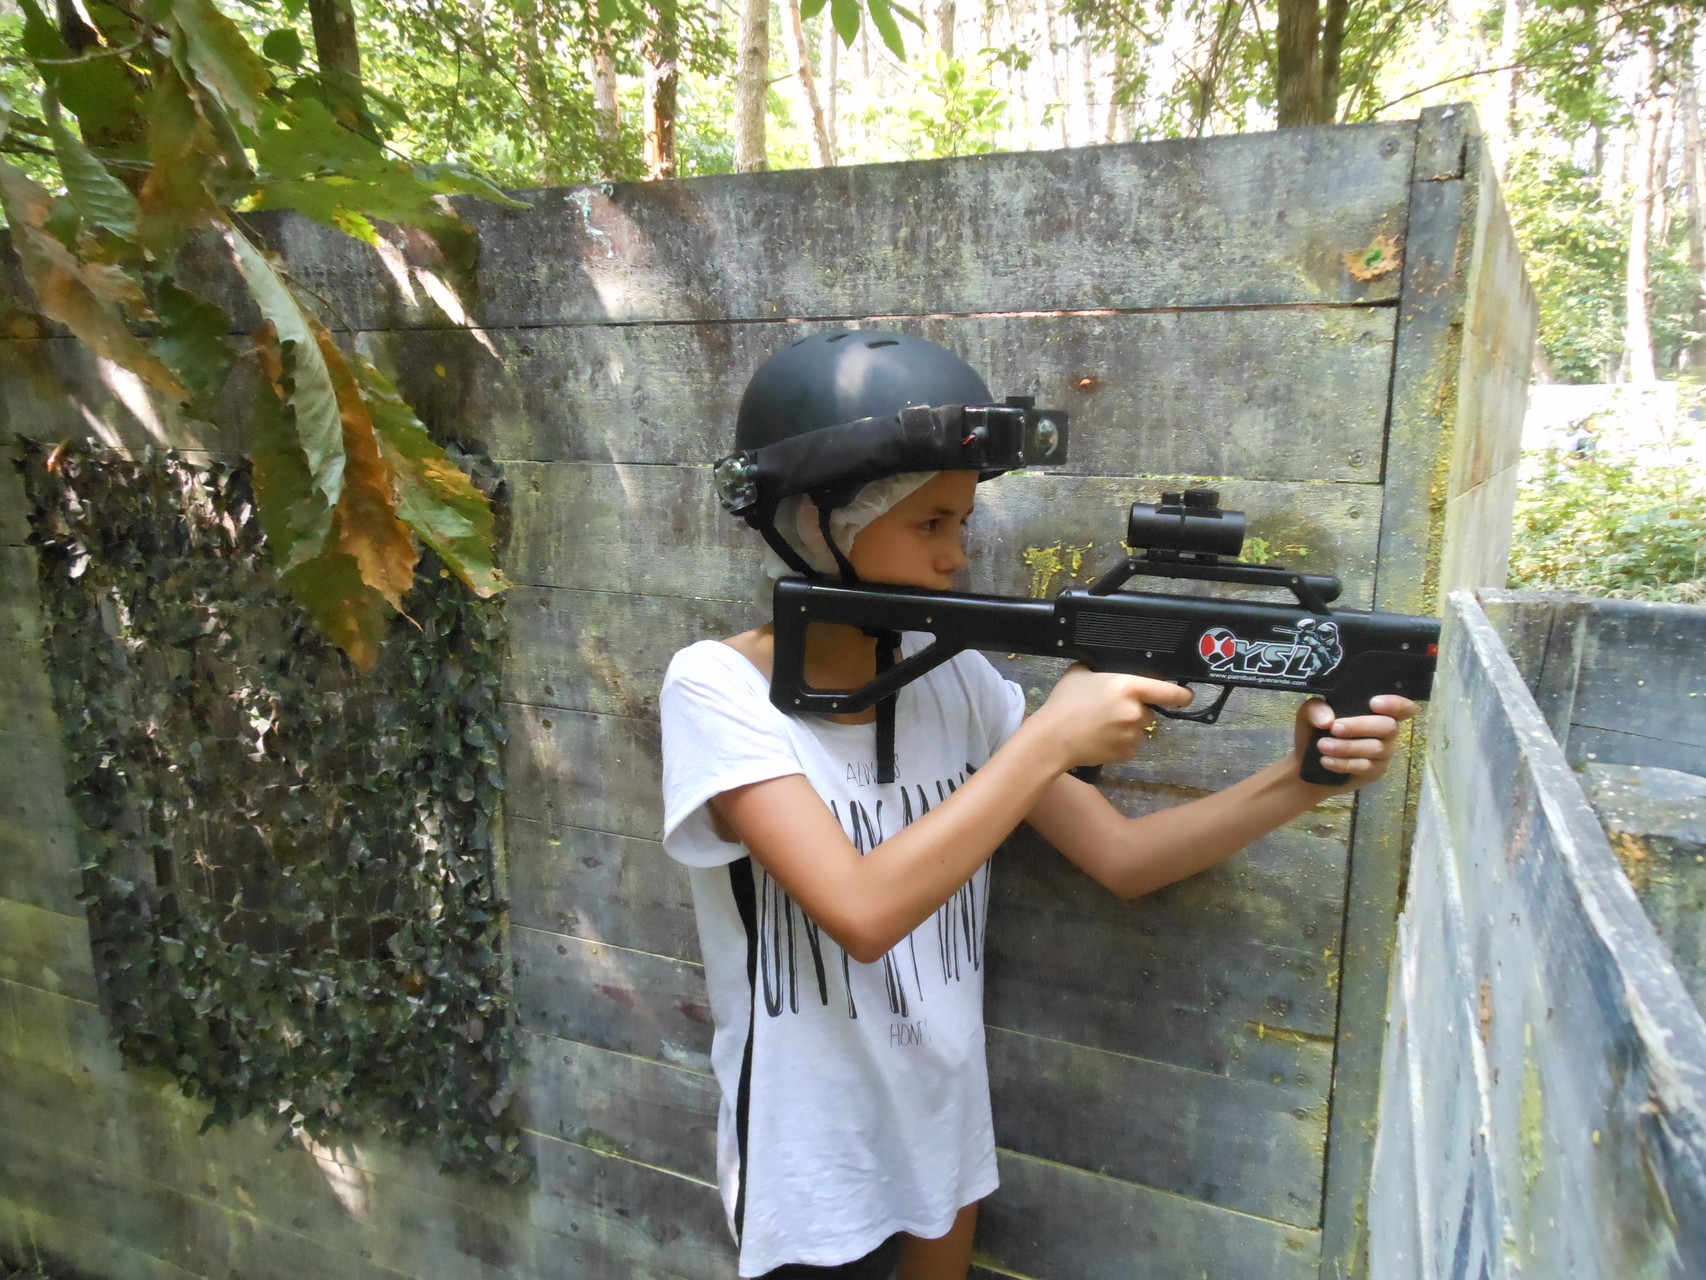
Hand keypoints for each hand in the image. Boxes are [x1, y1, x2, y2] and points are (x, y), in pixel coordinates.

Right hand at [1034, 665, 1194, 770]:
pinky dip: (1121, 743)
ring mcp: (1133, 734)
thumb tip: (1108, 667)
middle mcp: (1135, 710)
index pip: (1169, 691)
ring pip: (1139, 729)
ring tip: (1102, 727)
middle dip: (1136, 710)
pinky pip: (1131, 745)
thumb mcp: (1079, 674)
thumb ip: (1100, 669)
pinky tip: (1102, 739)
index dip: (1182, 694)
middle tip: (1111, 712)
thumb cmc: (1063, 704)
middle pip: (1148, 710)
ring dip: (1128, 728)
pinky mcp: (1127, 753)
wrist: (1053, 739)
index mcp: (1127, 686)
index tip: (1187, 695)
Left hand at [1294, 694, 1418, 789]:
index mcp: (1377, 712)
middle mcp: (1386, 731)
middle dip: (1361, 726)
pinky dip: (1343, 763)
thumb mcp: (1309, 714)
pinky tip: (1326, 761)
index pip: (1402, 707)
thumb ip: (1315, 708)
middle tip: (1335, 728)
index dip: (1396, 704)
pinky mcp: (1375, 772)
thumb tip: (1328, 720)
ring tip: (1322, 746)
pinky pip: (1364, 767)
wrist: (1306, 763)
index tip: (1374, 703)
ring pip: (1375, 748)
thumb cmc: (1315, 731)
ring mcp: (1383, 753)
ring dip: (1347, 746)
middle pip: (1388, 727)